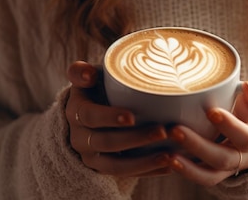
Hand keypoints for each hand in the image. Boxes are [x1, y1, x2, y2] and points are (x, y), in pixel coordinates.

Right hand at [65, 61, 171, 176]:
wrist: (90, 112)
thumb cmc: (96, 88)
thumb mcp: (87, 76)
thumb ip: (82, 71)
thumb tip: (88, 74)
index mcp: (77, 112)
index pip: (90, 116)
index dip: (109, 118)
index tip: (132, 117)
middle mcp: (80, 138)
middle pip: (107, 142)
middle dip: (135, 139)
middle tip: (163, 131)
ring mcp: (92, 157)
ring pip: (116, 166)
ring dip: (144, 162)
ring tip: (170, 156)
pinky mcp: (106, 169)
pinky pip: (127, 175)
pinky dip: (149, 171)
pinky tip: (169, 166)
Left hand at [167, 77, 247, 185]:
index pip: (247, 137)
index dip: (230, 127)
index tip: (211, 111)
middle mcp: (246, 157)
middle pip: (224, 159)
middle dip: (199, 146)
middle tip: (175, 130)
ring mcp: (230, 167)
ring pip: (212, 175)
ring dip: (189, 167)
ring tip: (168, 155)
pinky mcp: (215, 170)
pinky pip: (201, 177)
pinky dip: (185, 171)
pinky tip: (167, 160)